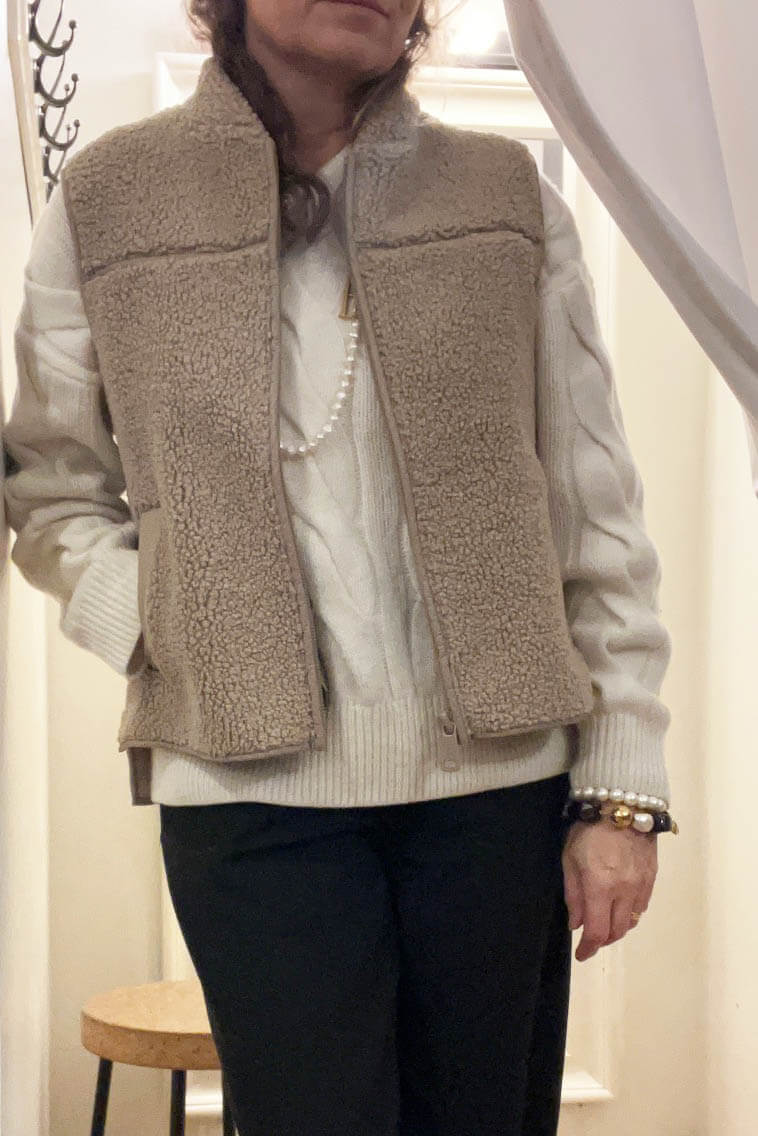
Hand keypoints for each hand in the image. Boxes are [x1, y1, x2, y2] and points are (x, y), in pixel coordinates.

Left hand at [562, 820, 657, 961]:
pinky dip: (630, 914)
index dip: (588, 948)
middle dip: (603, 941)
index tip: (581, 954)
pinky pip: (642, 906)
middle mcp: (624, 891)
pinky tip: (621, 907)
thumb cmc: (588, 830)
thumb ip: (573, 894)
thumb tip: (576, 924)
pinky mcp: (652, 877)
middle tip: (591, 939)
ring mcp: (641, 885)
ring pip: (631, 921)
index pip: (597, 931)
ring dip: (617, 928)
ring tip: (605, 923)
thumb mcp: (569, 859)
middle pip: (617, 931)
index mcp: (600, 887)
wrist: (622, 804)